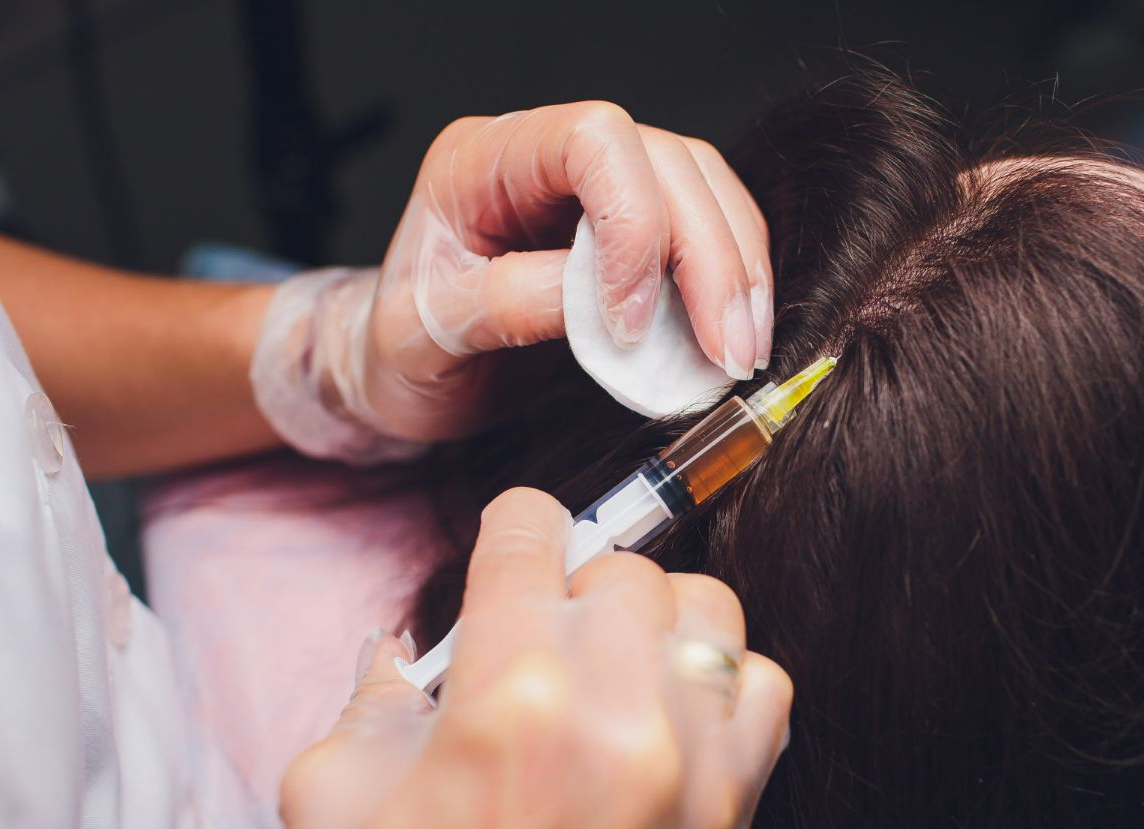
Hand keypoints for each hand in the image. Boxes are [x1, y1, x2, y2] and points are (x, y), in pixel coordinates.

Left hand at [251, 103, 773, 461]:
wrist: (404, 373)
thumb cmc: (400, 351)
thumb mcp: (422, 340)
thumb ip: (502, 307)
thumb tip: (594, 301)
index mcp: (482, 160)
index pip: (592, 141)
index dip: (634, 222)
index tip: (631, 323)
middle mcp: (547, 156)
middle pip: (667, 162)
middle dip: (710, 258)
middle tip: (727, 351)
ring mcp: (595, 187)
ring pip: (703, 188)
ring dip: (737, 270)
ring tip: (742, 349)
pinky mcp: (631, 228)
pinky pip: (706, 228)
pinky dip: (732, 282)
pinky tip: (737, 336)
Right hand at [281, 488, 791, 828]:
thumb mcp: (331, 807)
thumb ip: (373, 699)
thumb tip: (407, 650)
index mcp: (506, 698)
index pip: (530, 536)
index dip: (512, 528)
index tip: (513, 539)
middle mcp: (615, 714)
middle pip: (621, 569)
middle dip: (573, 589)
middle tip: (540, 639)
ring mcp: (692, 761)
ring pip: (706, 607)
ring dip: (656, 620)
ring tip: (615, 667)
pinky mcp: (737, 809)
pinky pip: (766, 685)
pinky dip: (726, 679)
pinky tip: (675, 714)